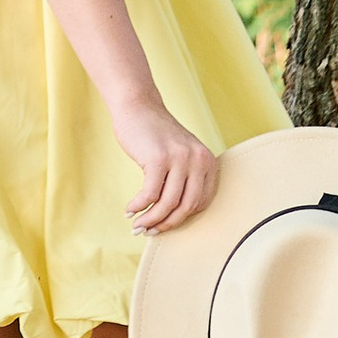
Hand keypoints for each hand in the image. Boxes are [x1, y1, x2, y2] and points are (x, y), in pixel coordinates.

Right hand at [116, 102, 218, 235]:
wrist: (138, 106)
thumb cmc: (155, 135)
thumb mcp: (180, 155)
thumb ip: (184, 180)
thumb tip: (172, 218)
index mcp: (207, 162)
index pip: (200, 203)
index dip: (181, 218)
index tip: (164, 225)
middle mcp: (198, 160)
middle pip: (185, 207)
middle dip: (166, 224)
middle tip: (149, 231)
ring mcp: (179, 159)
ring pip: (167, 204)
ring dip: (150, 220)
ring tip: (137, 226)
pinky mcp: (159, 159)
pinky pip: (149, 194)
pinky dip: (138, 206)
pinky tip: (130, 210)